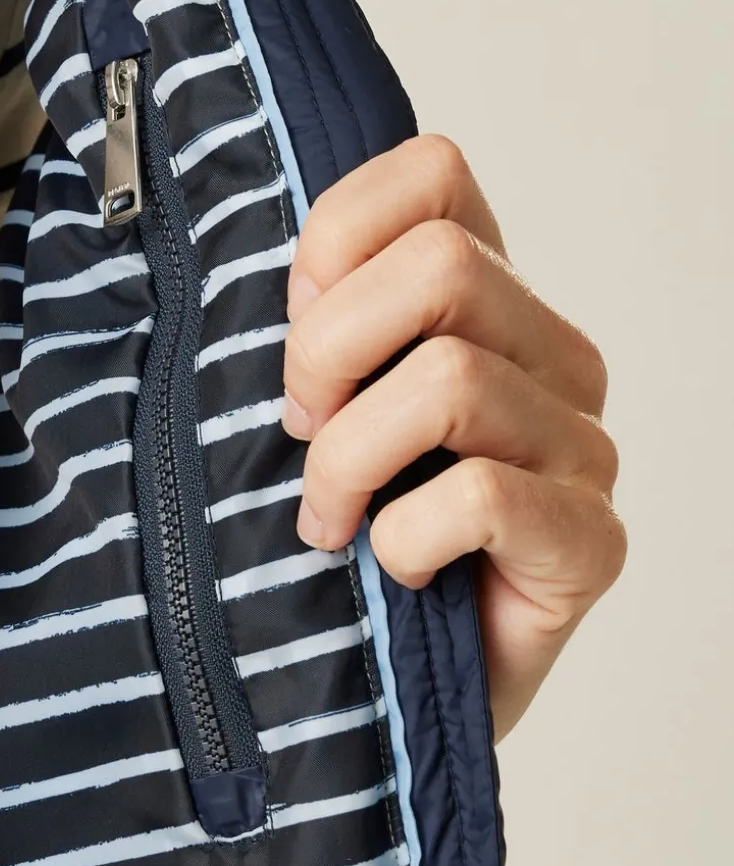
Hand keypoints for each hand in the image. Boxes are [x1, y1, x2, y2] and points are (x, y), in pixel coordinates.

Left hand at [281, 136, 626, 740]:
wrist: (395, 689)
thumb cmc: (348, 540)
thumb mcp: (316, 409)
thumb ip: (316, 329)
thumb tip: (273, 283)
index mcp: (491, 304)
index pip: (434, 176)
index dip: (335, 241)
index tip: (293, 329)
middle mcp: (554, 360)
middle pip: (440, 269)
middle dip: (326, 355)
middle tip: (301, 437)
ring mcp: (582, 450)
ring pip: (449, 380)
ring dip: (348, 461)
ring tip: (330, 518)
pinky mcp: (591, 542)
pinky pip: (480, 495)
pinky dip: (401, 539)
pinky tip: (390, 570)